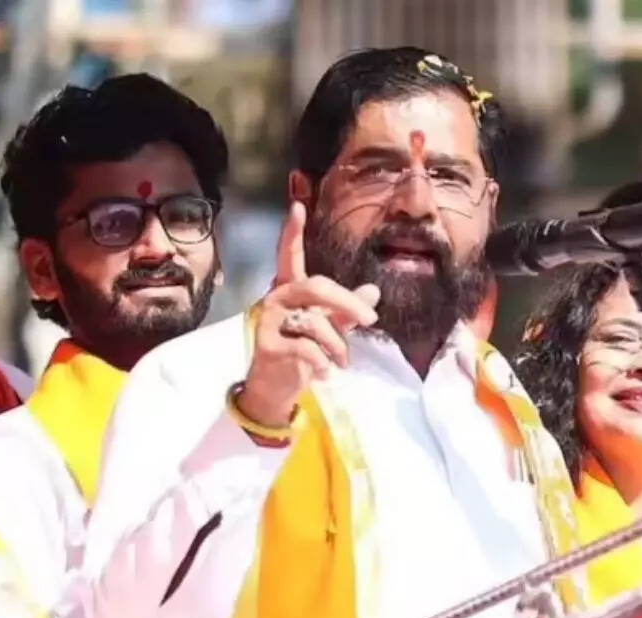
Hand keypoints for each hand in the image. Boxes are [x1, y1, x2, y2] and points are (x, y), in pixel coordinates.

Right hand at [235, 202, 379, 426]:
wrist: (275, 387)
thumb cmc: (301, 352)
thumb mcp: (327, 328)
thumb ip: (346, 310)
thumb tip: (374, 290)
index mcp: (290, 289)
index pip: (289, 256)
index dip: (292, 233)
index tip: (297, 206)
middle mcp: (276, 299)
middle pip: (316, 287)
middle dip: (348, 302)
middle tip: (372, 319)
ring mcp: (269, 322)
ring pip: (315, 322)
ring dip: (338, 345)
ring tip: (342, 362)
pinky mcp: (268, 346)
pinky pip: (306, 348)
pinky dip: (323, 362)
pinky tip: (326, 373)